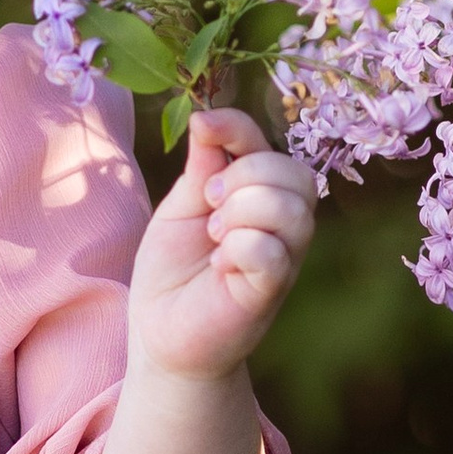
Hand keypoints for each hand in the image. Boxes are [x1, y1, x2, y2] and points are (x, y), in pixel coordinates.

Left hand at [125, 106, 316, 383]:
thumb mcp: (179, 210)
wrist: (161, 335)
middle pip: (292, 171)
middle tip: (209, 205)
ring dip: (241, 212)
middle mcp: (280, 221)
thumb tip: (208, 119)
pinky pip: (274, 250)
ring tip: (214, 237)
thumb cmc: (171, 273)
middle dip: (242, 176)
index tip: (204, 127)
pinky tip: (220, 266)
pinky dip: (240, 248)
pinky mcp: (272, 289)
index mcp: (256, 193)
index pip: (264, 143)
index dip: (236, 127)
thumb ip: (201, 169)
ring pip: (289, 207)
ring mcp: (283, 255)